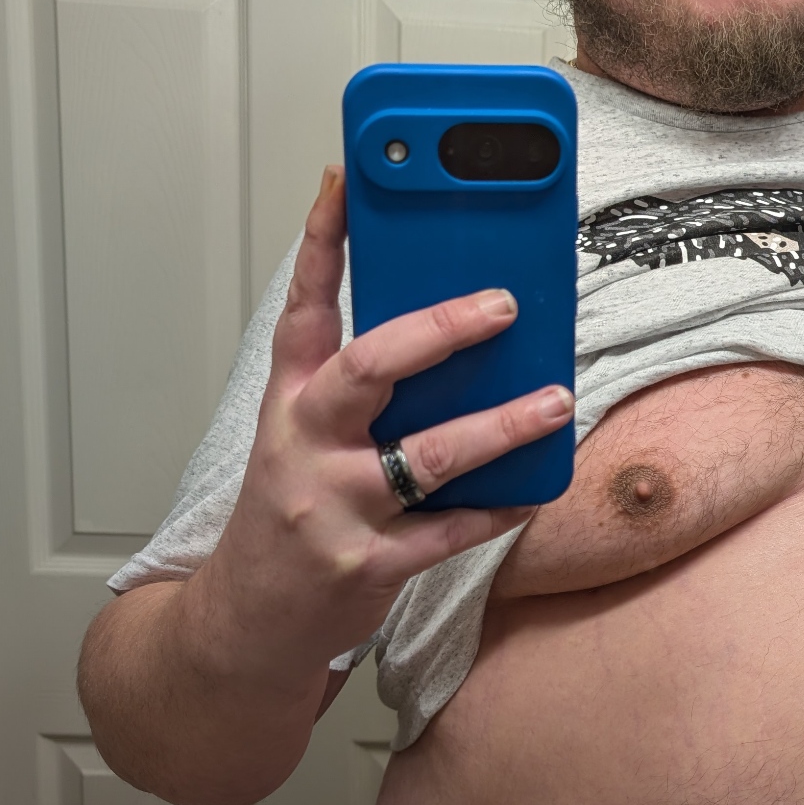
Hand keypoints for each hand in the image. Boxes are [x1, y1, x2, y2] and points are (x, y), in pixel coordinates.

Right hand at [201, 165, 573, 682]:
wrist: (247, 623)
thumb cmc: (290, 512)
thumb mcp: (298, 435)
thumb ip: (354, 383)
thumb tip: (444, 320)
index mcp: (288, 403)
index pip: (301, 309)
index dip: (320, 242)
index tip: (345, 181)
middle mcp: (305, 446)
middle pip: (369, 369)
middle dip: (439, 330)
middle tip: (502, 304)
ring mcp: (335, 508)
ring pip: (427, 456)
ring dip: (500, 426)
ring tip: (555, 401)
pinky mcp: (367, 567)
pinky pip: (450, 531)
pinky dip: (497, 508)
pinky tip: (535, 488)